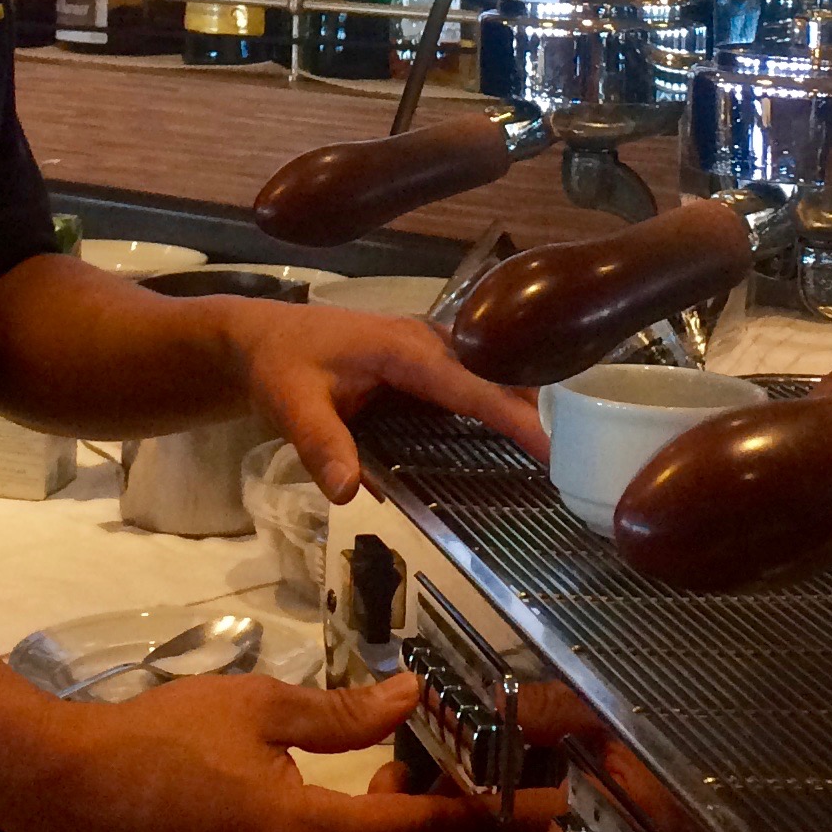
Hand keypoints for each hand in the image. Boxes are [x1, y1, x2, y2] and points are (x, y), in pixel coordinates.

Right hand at [43, 672, 490, 831]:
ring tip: (387, 776)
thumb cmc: (165, 735)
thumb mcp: (260, 707)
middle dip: (427, 816)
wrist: (75, 791)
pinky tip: (330, 809)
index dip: (483, 815)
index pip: (416, 829)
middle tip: (451, 766)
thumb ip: (344, 713)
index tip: (543, 807)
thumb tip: (411, 699)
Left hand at [227, 303, 546, 498]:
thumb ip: (321, 445)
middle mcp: (423, 341)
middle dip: (533, 408)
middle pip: (493, 374)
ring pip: (485, 375)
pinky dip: (492, 403)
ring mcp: (423, 348)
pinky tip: (509, 435)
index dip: (512, 415)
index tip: (553, 445)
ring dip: (517, 405)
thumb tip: (350, 493)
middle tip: (576, 454)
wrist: (256, 338)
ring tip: (556, 448)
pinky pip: (466, 382)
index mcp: (401, 348)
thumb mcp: (290, 404)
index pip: (470, 384)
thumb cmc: (277, 365)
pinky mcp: (419, 363)